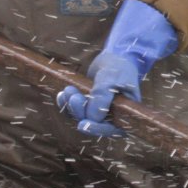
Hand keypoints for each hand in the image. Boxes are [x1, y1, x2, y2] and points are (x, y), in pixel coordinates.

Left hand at [57, 0, 177, 137]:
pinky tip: (62, 94)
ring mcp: (98, 113)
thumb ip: (102, 96)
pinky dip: (66, 104)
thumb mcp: (112, 79)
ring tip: (68, 90)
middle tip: (74, 96)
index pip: (111, 129)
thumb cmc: (119, 68)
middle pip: (93, 124)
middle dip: (80, 112)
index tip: (83, 124)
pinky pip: (74, 111)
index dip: (97, 129)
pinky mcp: (87, 107)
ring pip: (81, 117)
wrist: (115, 57)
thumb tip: (92, 118)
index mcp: (125, 115)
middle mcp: (112, 118)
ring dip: (71, 106)